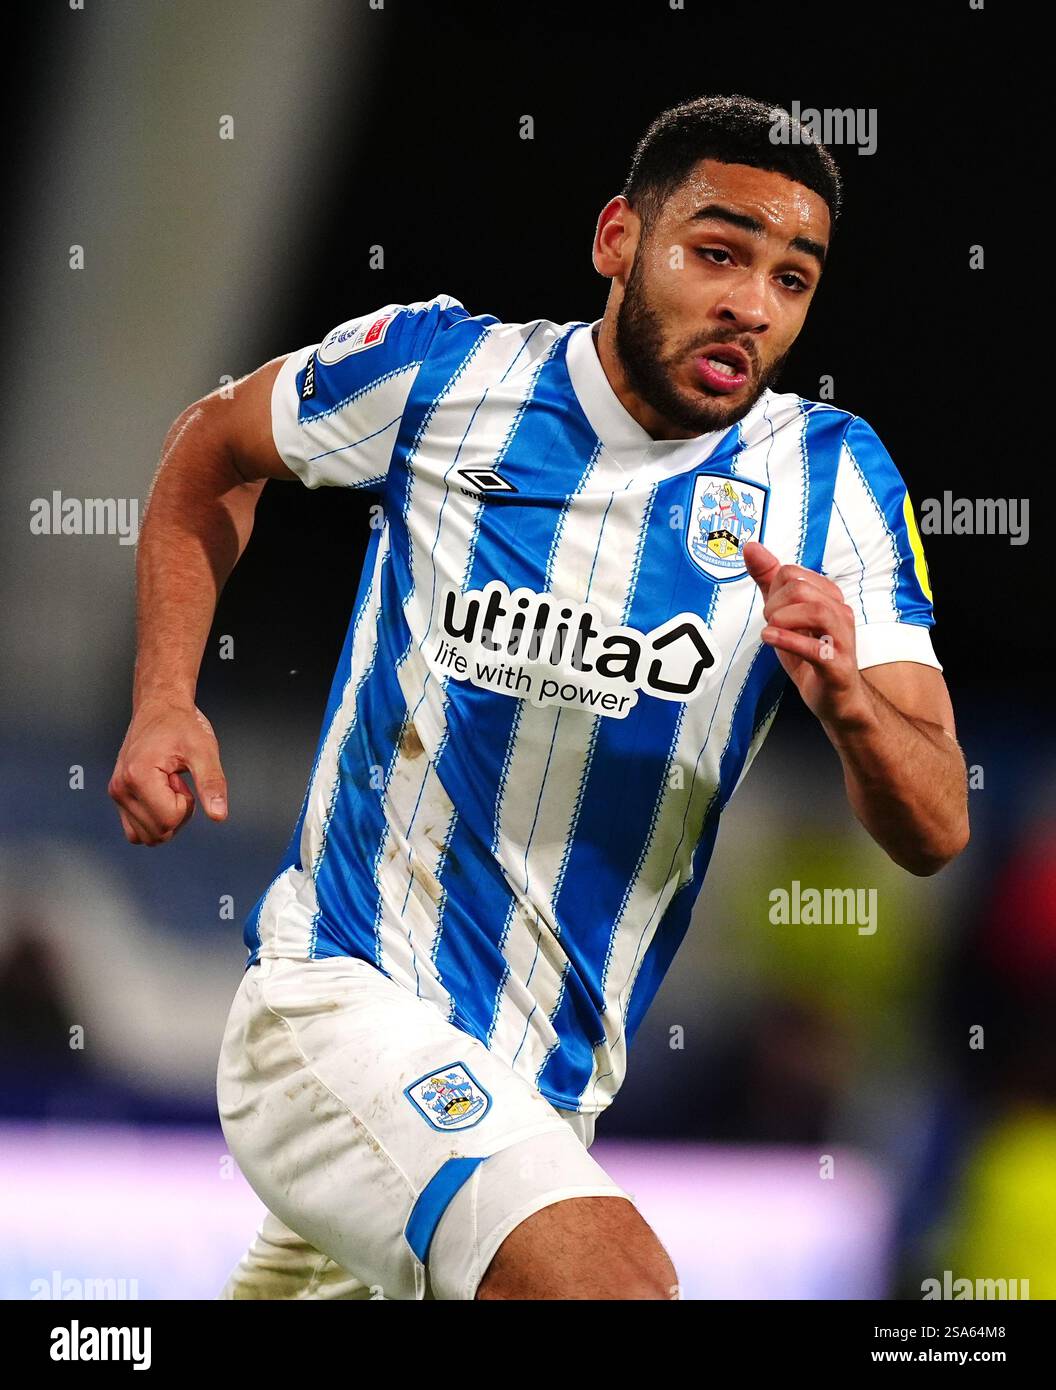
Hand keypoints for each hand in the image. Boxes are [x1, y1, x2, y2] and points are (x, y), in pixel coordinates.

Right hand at [108, 699, 227, 844]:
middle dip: (177, 813)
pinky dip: (154, 820)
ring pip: (147, 836)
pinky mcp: (118, 795)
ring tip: (169, 785)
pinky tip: (162, 793)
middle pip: (158, 832)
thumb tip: (219, 816)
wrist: (160, 706)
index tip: (183, 778)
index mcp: (137, 777)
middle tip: (178, 781)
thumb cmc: (182, 725)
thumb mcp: (204, 750)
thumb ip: (212, 784)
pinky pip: (136, 829)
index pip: (169, 820)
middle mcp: (121, 788)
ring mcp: (117, 793)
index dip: (187, 804)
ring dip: (166, 818)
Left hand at [742, 541, 868, 728]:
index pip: (792, 573)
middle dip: (774, 604)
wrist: (835, 698)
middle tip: (770, 623)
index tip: (772, 611)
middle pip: (801, 589)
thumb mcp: (784, 614)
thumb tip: (751, 547)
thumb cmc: (810, 654)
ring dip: (782, 619)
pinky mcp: (837, 666)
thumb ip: (769, 581)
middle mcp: (840, 613)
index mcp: (828, 597)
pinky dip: (788, 640)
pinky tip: (771, 639)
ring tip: (772, 630)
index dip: (772, 589)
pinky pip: (816, 648)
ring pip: (816, 611)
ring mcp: (842, 639)